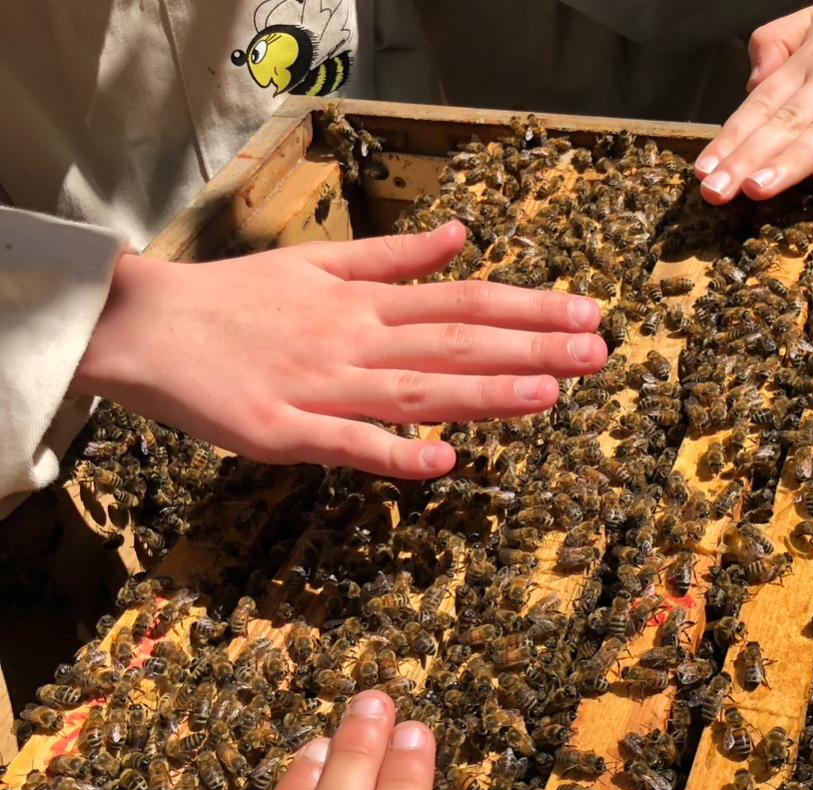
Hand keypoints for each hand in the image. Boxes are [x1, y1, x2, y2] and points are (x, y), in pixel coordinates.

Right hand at [73, 221, 606, 478]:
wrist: (144, 326)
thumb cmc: (235, 299)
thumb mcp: (318, 264)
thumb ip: (393, 256)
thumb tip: (461, 234)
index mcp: (364, 303)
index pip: (463, 302)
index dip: (528, 309)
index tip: (587, 313)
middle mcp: (354, 341)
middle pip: (455, 342)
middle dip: (531, 347)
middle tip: (598, 352)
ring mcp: (320, 387)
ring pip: (414, 389)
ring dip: (484, 392)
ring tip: (550, 393)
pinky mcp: (281, 432)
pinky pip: (345, 444)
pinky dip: (393, 452)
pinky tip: (445, 461)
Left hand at [695, 0, 812, 202]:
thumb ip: (777, 46)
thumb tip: (750, 86)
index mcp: (810, 61)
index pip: (761, 105)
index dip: (731, 139)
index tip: (704, 171)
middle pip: (787, 122)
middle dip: (748, 159)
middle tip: (715, 192)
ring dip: (791, 161)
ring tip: (757, 188)